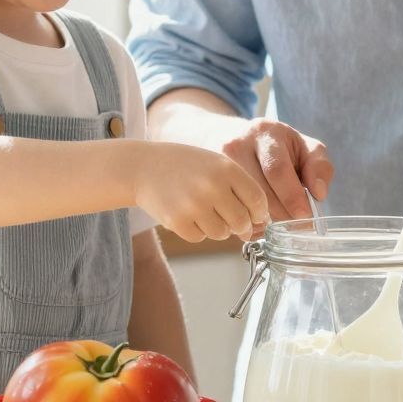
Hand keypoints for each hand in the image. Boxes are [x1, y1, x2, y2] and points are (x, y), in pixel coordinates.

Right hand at [131, 141, 271, 241]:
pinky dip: (197, 231)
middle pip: (242, 221)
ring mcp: (193, 205)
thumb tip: (259, 222)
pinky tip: (188, 215)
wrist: (143, 167)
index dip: (259, 213)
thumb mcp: (216, 164)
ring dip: (218, 229)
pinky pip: (199, 238)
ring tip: (205, 213)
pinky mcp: (177, 221)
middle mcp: (212, 186)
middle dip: (242, 227)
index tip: (256, 217)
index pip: (257, 200)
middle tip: (234, 223)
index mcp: (226, 169)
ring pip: (221, 233)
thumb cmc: (185, 166)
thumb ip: (239, 187)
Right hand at [218, 117, 331, 221]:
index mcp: (265, 132)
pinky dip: (245, 223)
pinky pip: (227, 211)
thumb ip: (319, 166)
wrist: (228, 136)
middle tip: (293, 225)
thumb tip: (318, 193)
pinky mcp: (206, 181)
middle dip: (281, 213)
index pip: (278, 170)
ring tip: (276, 221)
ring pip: (241, 204)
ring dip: (263, 221)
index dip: (292, 196)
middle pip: (258, 191)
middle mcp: (236, 144)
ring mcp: (215, 163)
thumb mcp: (302, 147)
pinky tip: (255, 220)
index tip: (304, 215)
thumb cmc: (274, 146)